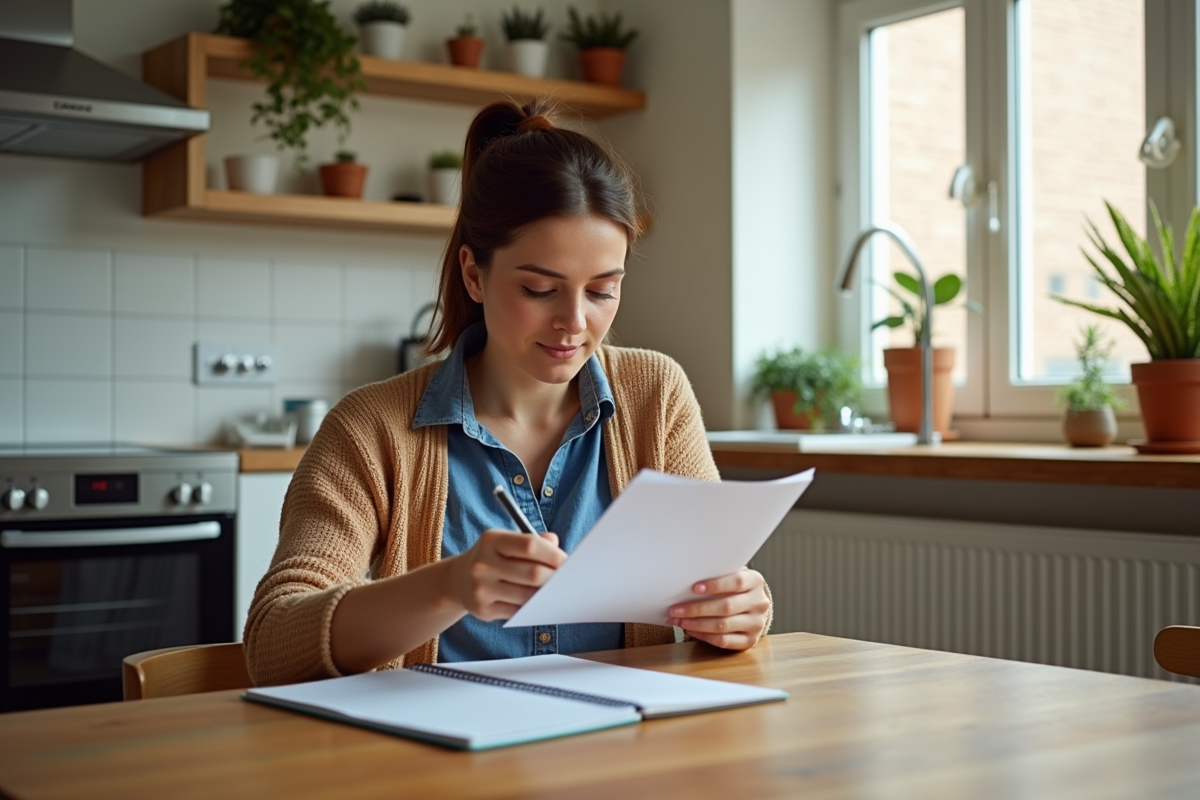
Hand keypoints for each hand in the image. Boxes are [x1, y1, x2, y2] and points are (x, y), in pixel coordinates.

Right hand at [446, 530, 565, 620]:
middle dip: (554, 578)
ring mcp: (480, 589)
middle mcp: (482, 564)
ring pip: (527, 596)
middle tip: (567, 580)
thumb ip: (534, 541)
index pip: (530, 545)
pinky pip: (518, 611)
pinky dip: (531, 608)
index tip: (567, 562)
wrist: (458, 579)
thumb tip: (557, 547)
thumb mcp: (507, 541)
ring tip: (555, 591)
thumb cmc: (494, 557)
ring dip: (545, 595)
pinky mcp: (482, 610)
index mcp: (491, 540)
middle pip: (532, 574)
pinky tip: (537, 602)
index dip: (553, 554)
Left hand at [666, 568, 768, 650]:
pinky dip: (704, 636)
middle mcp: (759, 603)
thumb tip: (685, 582)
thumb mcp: (730, 576)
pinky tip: (691, 630)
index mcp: (755, 582)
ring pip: (723, 626)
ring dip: (696, 624)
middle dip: (697, 609)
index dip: (715, 585)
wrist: (753, 606)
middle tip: (676, 609)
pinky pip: (724, 641)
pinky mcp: (750, 641)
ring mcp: (756, 624)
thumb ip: (716, 576)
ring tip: (679, 620)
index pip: (737, 582)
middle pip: (726, 607)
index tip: (694, 588)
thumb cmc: (734, 588)